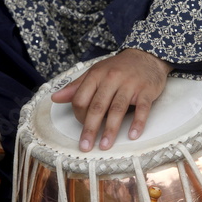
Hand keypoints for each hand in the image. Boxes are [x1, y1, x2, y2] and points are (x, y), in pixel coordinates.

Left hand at [51, 49, 172, 151]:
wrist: (145, 56)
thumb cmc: (117, 68)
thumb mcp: (95, 72)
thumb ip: (76, 87)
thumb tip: (55, 98)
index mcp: (96, 75)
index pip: (81, 98)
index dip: (78, 115)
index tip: (81, 128)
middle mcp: (112, 79)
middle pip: (98, 106)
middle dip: (90, 128)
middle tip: (86, 146)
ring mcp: (130, 85)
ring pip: (117, 109)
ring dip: (111, 129)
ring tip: (104, 145)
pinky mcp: (146, 90)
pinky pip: (142, 108)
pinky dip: (137, 122)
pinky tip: (132, 135)